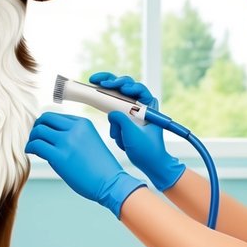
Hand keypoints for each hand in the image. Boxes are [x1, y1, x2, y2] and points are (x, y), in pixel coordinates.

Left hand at [25, 112, 145, 217]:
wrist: (112, 183)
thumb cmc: (100, 168)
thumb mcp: (89, 141)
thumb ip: (73, 134)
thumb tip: (49, 136)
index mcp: (83, 123)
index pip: (56, 116)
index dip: (45, 125)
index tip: (43, 135)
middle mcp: (75, 128)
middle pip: (45, 119)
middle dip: (36, 128)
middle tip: (34, 139)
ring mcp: (67, 141)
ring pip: (38, 131)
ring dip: (32, 139)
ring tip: (33, 148)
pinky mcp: (60, 156)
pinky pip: (36, 145)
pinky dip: (30, 147)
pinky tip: (31, 153)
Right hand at [89, 72, 184, 191]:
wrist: (150, 164)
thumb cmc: (148, 150)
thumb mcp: (133, 134)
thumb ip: (121, 120)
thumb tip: (111, 113)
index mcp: (149, 106)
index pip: (139, 88)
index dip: (128, 85)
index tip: (120, 88)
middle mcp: (140, 106)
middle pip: (125, 87)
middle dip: (113, 82)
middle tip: (100, 82)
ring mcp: (131, 111)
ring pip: (117, 96)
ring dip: (107, 95)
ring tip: (97, 85)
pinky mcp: (124, 118)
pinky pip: (113, 108)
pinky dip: (107, 109)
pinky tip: (101, 105)